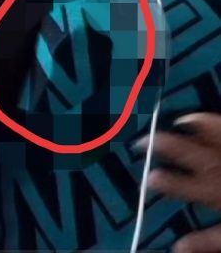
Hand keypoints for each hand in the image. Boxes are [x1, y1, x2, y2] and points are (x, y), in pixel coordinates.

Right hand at [135, 113, 220, 251]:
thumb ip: (208, 240)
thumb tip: (178, 246)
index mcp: (217, 193)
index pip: (185, 186)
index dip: (165, 182)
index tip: (147, 177)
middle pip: (190, 153)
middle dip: (165, 145)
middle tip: (144, 139)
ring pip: (211, 135)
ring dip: (192, 127)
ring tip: (178, 120)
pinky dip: (211, 122)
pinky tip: (202, 118)